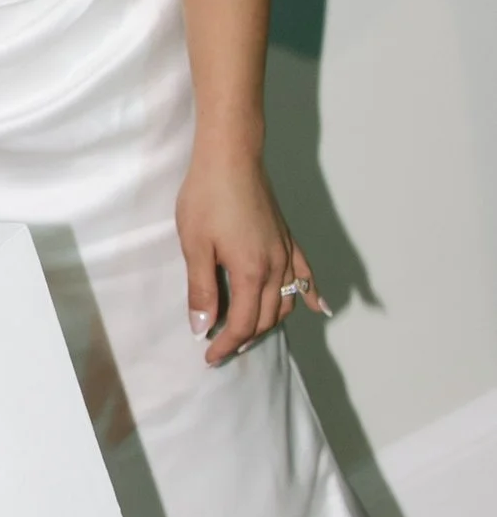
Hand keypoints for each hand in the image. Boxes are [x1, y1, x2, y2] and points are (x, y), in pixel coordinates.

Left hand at [176, 146, 324, 361]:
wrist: (230, 158)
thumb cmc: (207, 198)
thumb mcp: (195, 246)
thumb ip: (202, 290)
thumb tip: (202, 327)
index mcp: (252, 272)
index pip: (243, 323)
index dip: (227, 344)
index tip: (210, 358)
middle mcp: (276, 266)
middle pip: (268, 317)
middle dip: (246, 338)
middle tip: (222, 350)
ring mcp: (287, 252)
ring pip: (287, 301)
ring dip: (271, 322)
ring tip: (249, 335)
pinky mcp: (288, 239)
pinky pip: (306, 274)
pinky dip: (312, 294)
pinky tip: (320, 308)